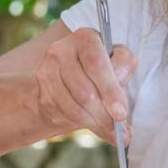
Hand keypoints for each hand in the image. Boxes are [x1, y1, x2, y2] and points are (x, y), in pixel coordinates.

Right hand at [34, 27, 137, 144]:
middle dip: (105, 114)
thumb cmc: (102, 67)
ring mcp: (47, 73)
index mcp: (84, 38)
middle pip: (85, 91)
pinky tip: (96, 125)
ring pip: (74, 107)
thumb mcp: (120, 60)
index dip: (110, 91)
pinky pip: (65, 116)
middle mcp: (61, 51)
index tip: (121, 113)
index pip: (96, 65)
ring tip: (111, 129)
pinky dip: (85, 125)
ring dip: (96, 123)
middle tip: (119, 127)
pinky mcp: (42, 94)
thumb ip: (125, 68)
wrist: (74, 77)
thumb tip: (119, 93)